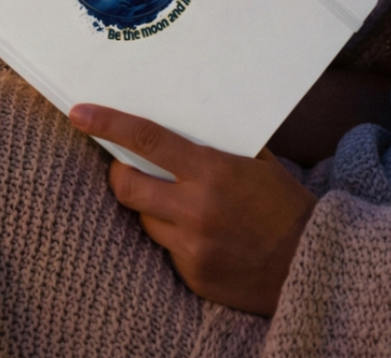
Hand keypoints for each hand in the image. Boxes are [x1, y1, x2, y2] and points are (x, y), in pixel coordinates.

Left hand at [69, 104, 316, 315]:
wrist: (311, 265)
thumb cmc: (284, 204)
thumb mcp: (256, 162)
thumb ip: (217, 145)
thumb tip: (182, 121)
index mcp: (211, 172)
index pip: (146, 140)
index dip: (108, 124)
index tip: (79, 113)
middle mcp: (195, 210)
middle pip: (127, 186)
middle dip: (119, 173)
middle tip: (124, 166)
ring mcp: (191, 248)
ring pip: (144, 221)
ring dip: (151, 208)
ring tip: (177, 204)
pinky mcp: (193, 277)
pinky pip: (166, 252)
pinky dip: (175, 239)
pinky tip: (201, 236)